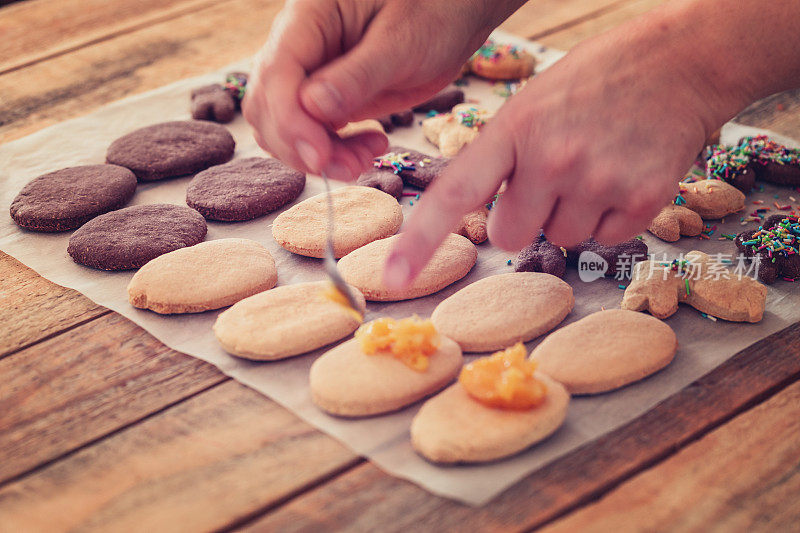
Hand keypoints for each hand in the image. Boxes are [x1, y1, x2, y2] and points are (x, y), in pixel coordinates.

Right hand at [242, 0, 523, 179]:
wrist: (455, 15)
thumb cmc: (435, 11)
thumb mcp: (403, 41)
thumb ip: (359, 74)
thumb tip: (312, 106)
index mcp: (308, 17)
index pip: (277, 74)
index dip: (290, 121)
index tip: (319, 156)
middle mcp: (299, 47)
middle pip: (269, 108)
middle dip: (302, 147)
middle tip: (351, 167)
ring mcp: (310, 76)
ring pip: (284, 129)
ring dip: (317, 157)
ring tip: (367, 158)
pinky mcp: (327, 101)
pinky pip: (312, 136)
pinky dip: (333, 155)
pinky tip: (369, 150)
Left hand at [384, 4, 751, 287]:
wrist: (681, 60)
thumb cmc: (597, 80)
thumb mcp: (532, 102)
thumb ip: (504, 157)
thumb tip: (491, 217)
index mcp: (513, 129)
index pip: (454, 194)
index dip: (419, 240)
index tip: (394, 275)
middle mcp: (551, 158)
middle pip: (511, 236)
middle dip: (524, 219)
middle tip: (552, 179)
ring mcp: (598, 180)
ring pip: (562, 240)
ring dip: (573, 216)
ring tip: (595, 166)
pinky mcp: (644, 198)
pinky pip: (608, 238)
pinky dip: (612, 217)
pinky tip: (623, 175)